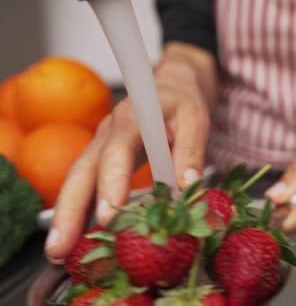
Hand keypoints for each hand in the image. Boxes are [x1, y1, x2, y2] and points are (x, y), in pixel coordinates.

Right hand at [44, 62, 210, 263]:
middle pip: (83, 170)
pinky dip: (77, 211)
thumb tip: (189, 185)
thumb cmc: (182, 101)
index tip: (109, 214)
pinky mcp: (101, 159)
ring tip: (58, 252)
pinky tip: (72, 238)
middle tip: (63, 245)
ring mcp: (100, 146)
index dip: (112, 182)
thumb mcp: (196, 118)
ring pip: (77, 181)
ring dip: (66, 216)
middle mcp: (108, 132)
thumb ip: (192, 149)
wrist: (171, 85)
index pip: (117, 150)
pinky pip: (84, 185)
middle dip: (71, 209)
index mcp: (132, 118)